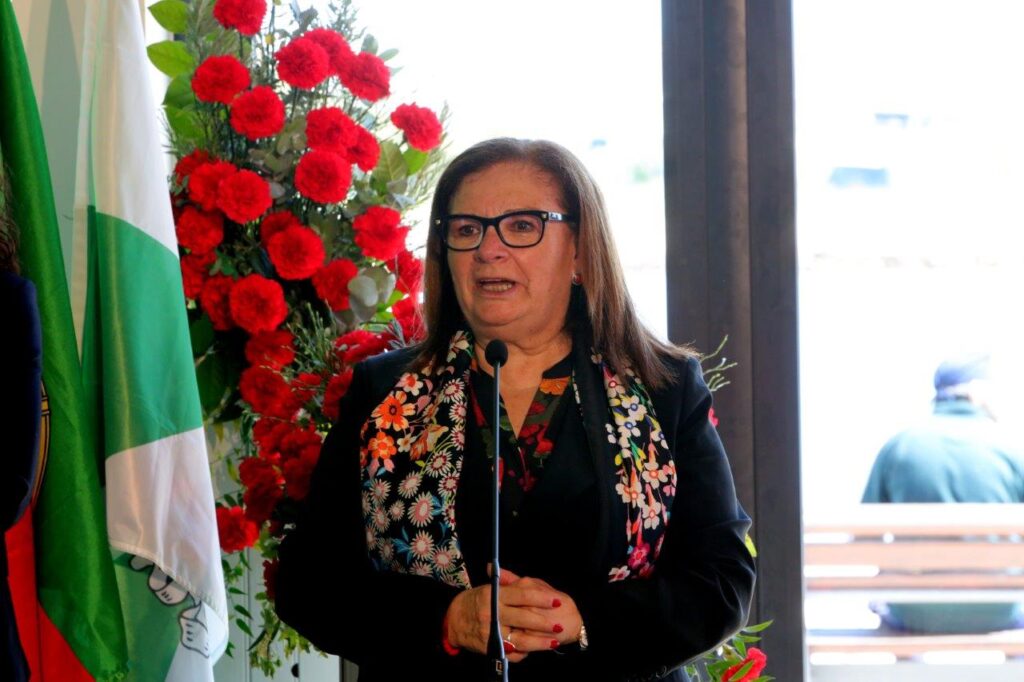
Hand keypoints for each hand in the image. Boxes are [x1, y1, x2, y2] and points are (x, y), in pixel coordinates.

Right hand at [444, 567, 581, 661]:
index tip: (556, 601)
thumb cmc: (475, 601)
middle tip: (559, 625)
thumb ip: (509, 584)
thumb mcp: (489, 588)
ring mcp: (490, 632)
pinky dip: (523, 653)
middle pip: (524, 618)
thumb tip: (527, 580)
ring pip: (520, 639)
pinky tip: (534, 651)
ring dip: (539, 642)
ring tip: (553, 642)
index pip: (522, 595)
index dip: (541, 598)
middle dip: (544, 622)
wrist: (453, 620)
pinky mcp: (488, 647)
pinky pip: (510, 653)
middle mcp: (492, 613)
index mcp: (494, 595)